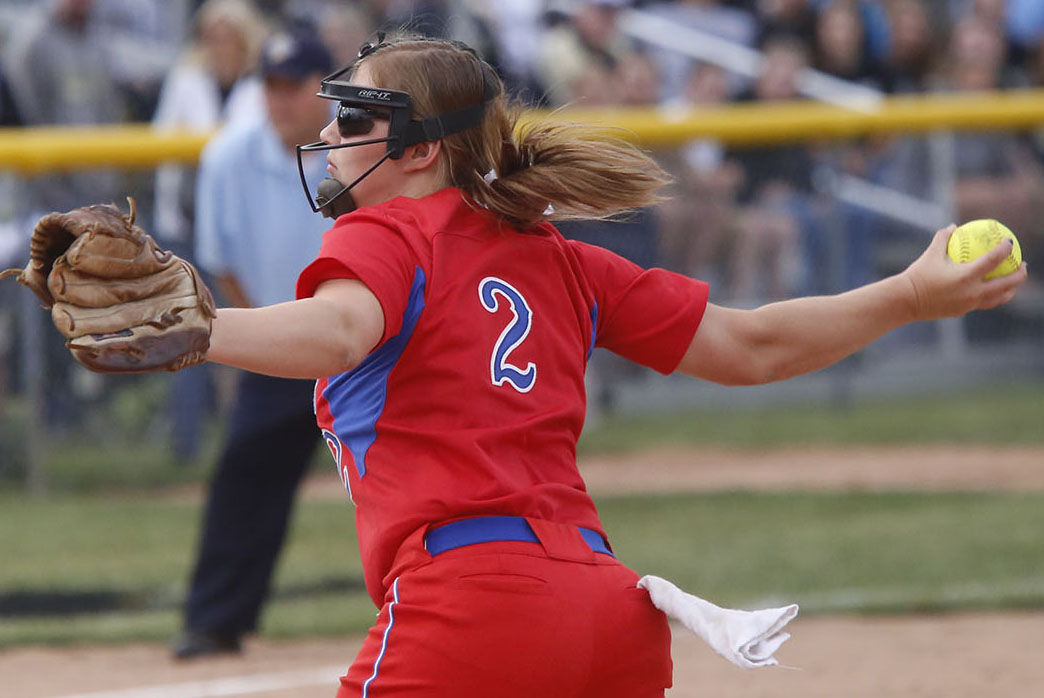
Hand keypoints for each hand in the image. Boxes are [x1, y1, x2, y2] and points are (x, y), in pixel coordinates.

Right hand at [901, 224, 1027, 321]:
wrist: (906, 301)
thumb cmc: (917, 275)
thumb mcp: (930, 254)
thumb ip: (943, 238)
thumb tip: (953, 226)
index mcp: (966, 276)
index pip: (994, 260)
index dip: (1005, 249)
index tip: (1010, 242)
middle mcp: (972, 292)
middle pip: (1006, 284)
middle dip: (1019, 274)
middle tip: (1023, 264)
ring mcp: (969, 304)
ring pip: (998, 298)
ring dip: (1010, 290)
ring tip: (1013, 283)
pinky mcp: (963, 311)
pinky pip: (983, 303)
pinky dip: (991, 296)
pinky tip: (991, 291)